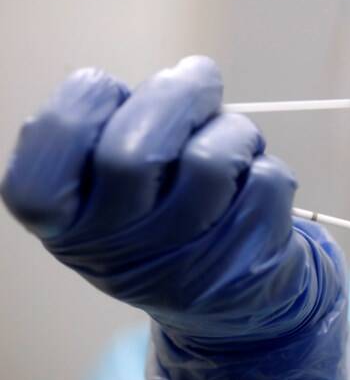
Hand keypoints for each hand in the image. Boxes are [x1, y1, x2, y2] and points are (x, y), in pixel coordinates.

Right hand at [1, 56, 349, 379]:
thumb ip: (121, 129)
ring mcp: (184, 262)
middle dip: (177, 94)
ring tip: (230, 139)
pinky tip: (251, 182)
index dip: (87, 99)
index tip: (113, 92)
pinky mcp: (248, 259)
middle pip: (133, 152)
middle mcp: (116, 249)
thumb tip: (187, 78)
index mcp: (67, 223)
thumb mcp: (112, 188)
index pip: (53, 144)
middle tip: (196, 77)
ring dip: (231, 128)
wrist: (225, 301)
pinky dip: (264, 164)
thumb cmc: (160, 220)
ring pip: (210, 160)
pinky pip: (266, 178)